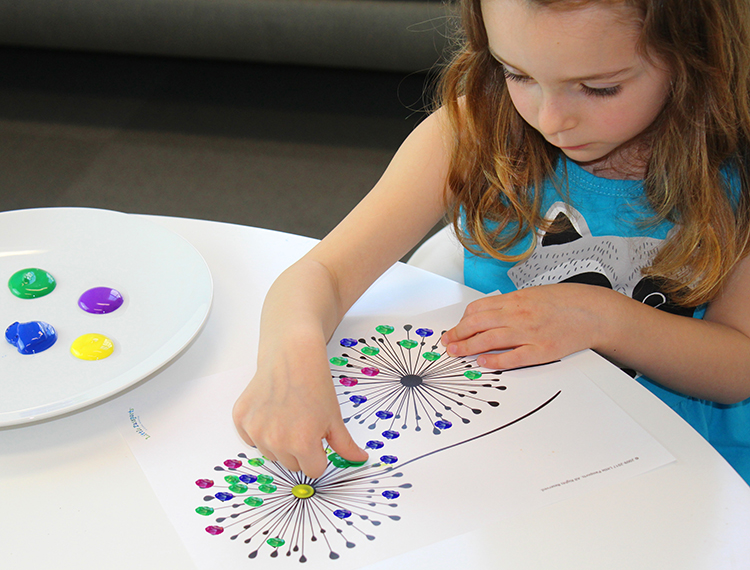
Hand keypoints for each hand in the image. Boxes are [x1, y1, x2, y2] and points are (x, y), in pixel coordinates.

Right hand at [232, 344, 367, 478]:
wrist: (292, 355)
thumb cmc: (314, 384)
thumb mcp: (335, 417)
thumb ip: (345, 445)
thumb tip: (360, 459)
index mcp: (302, 444)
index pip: (313, 471)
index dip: (319, 455)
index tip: (318, 438)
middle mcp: (276, 441)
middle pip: (291, 465)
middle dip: (299, 450)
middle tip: (303, 423)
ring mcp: (256, 431)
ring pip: (271, 453)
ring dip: (279, 442)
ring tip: (287, 415)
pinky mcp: (241, 419)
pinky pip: (251, 439)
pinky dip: (260, 430)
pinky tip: (271, 410)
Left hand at [441, 283, 609, 368]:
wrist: (593, 312)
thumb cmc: (565, 303)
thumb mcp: (533, 295)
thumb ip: (510, 305)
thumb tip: (487, 315)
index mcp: (516, 300)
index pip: (478, 309)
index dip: (462, 320)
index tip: (454, 329)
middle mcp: (519, 315)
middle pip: (478, 324)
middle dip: (458, 334)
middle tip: (447, 343)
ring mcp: (529, 333)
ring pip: (489, 339)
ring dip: (468, 347)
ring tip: (456, 352)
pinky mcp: (541, 350)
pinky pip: (512, 357)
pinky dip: (495, 360)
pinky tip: (483, 362)